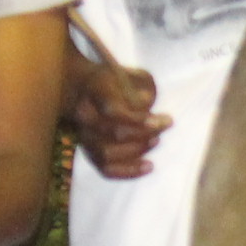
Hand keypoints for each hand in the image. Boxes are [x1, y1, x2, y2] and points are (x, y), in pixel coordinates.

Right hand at [68, 59, 166, 179]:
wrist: (80, 88)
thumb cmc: (111, 81)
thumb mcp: (125, 74)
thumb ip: (138, 86)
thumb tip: (146, 102)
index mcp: (92, 90)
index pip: (112, 110)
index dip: (137, 119)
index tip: (161, 120)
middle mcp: (83, 115)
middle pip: (113, 133)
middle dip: (145, 133)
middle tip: (165, 124)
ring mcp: (83, 135)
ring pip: (107, 154)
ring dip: (137, 150)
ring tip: (157, 140)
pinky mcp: (88, 151)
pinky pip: (105, 169)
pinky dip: (129, 171)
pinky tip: (149, 166)